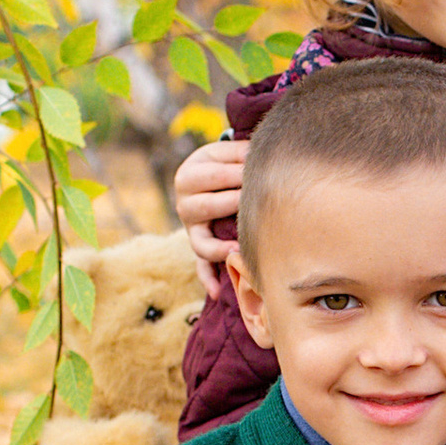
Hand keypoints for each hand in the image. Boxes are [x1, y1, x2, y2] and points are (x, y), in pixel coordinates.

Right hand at [174, 137, 248, 287]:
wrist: (217, 177)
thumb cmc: (231, 163)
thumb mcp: (230, 153)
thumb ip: (242, 153)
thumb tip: (260, 158)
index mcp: (189, 175)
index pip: (211, 175)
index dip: (237, 174)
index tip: (259, 174)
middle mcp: (185, 204)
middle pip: (201, 208)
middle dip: (229, 204)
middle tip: (252, 203)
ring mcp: (192, 229)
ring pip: (200, 243)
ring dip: (218, 247)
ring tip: (239, 247)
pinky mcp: (200, 246)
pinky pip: (201, 266)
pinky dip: (208, 279)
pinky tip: (218, 292)